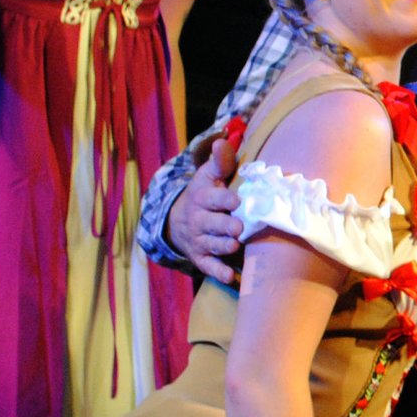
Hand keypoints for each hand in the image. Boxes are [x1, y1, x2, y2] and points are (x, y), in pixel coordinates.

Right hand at [168, 134, 247, 285]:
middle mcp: (200, 220)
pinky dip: (219, 272)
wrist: (177, 221)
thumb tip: (224, 140)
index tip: (236, 201)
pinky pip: (209, 267)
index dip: (224, 200)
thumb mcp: (208, 176)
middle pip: (212, 224)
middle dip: (225, 226)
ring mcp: (200, 240)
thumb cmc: (204, 195)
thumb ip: (220, 161)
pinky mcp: (201, 257)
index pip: (213, 198)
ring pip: (212, 245)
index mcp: (202, 198)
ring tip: (235, 246)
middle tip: (238, 227)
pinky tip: (231, 277)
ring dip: (224, 246)